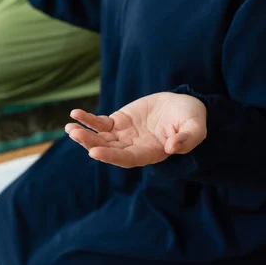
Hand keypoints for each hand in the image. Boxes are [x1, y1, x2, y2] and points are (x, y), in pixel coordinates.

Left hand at [66, 92, 206, 168]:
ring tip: (70, 128)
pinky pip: (100, 123)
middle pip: (108, 149)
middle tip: (76, 135)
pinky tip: (75, 114)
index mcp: (150, 153)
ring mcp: (123, 135)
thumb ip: (187, 139)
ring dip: (84, 134)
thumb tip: (173, 148)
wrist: (183, 106)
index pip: (127, 159)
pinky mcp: (118, 122)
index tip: (94, 152)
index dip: (111, 156)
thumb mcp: (195, 128)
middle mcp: (133, 147)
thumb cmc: (192, 119)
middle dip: (91, 143)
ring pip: (100, 138)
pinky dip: (88, 119)